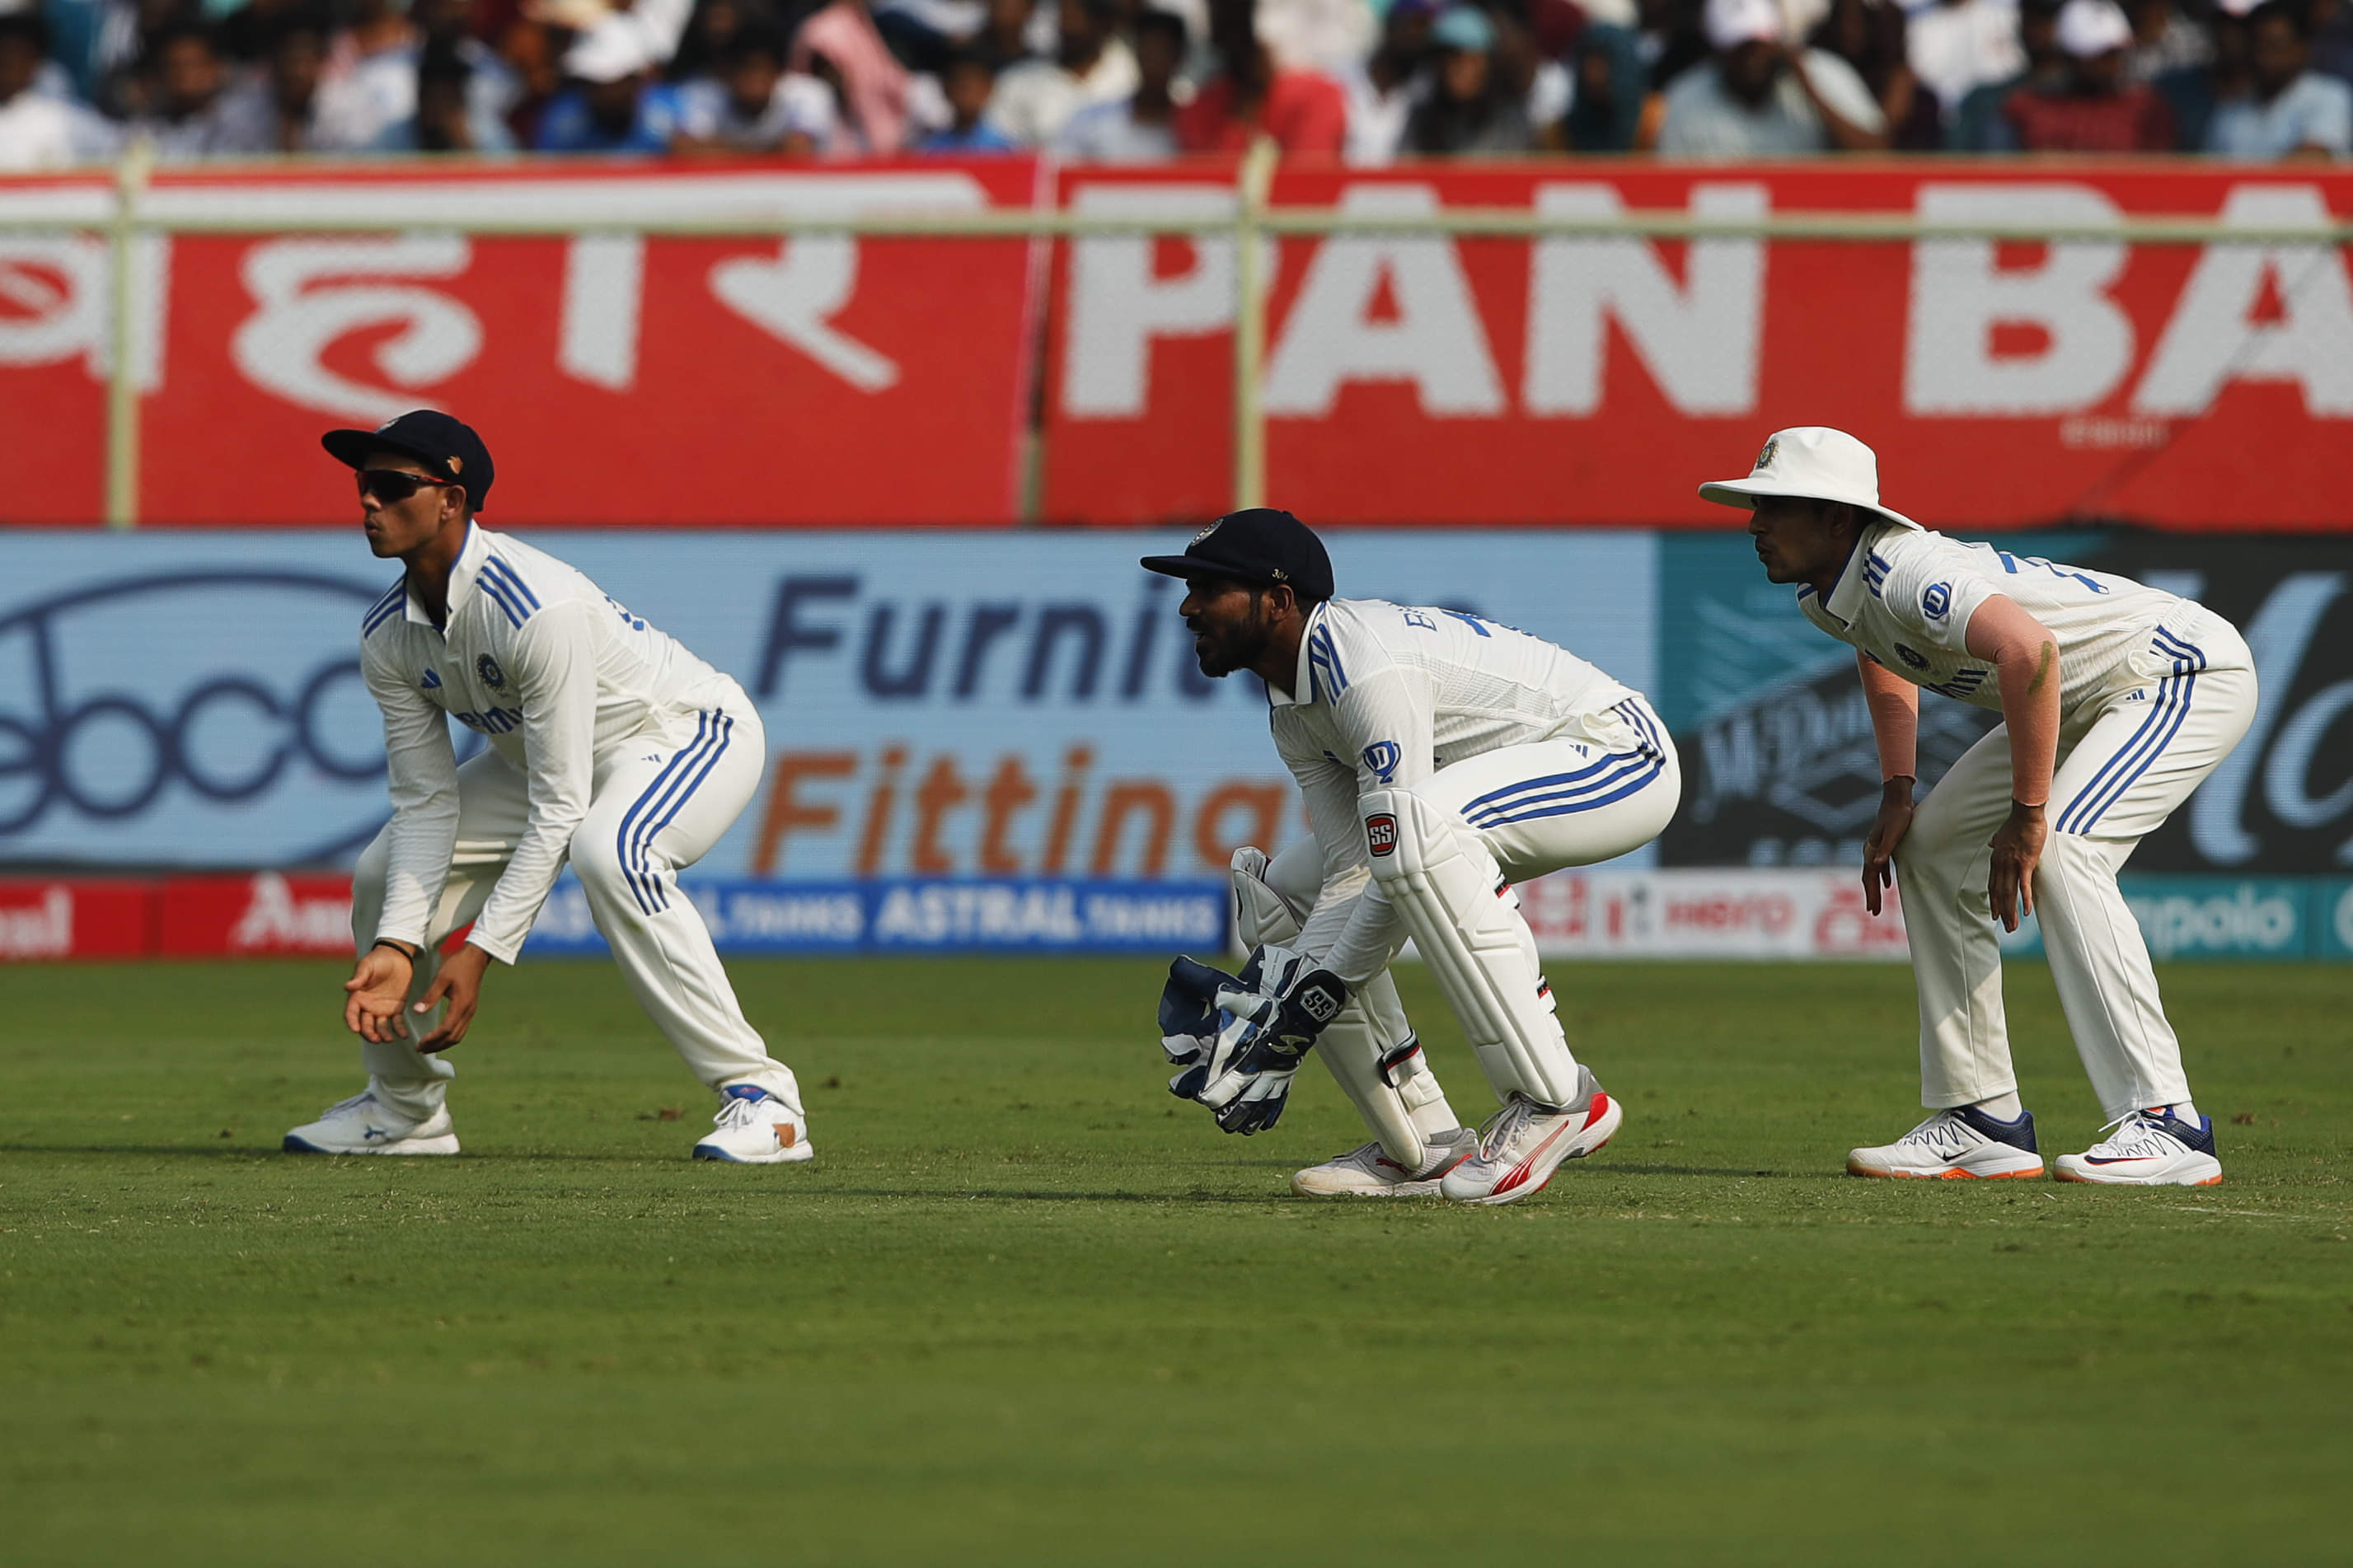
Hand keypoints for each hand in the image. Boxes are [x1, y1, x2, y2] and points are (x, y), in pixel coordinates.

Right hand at [343, 945, 414, 1042]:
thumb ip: (359, 977)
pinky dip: (399, 1029)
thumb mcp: (367, 966)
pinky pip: (397, 1022)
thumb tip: (347, 986)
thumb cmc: (378, 959)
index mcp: (357, 997)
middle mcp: (367, 1006)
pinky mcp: (396, 1008)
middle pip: (365, 1024)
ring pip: (380, 1026)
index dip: (352, 1022)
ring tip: (389, 1039)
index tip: (355, 1029)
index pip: (351, 1014)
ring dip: (384, 1034)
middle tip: (376, 1039)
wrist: (397, 956)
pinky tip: (404, 1035)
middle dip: (369, 1033)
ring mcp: (381, 1009)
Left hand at [415, 942, 492, 1052]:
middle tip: (420, 1049)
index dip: (432, 1039)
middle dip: (436, 1046)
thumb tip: (417, 1012)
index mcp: (461, 1005)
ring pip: (458, 1036)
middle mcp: (468, 1011)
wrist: (476, 957)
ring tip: (428, 1047)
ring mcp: (470, 1011)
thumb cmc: (458, 965)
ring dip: (443, 1044)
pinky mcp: (470, 1009)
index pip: (446, 1029)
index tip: (418, 1043)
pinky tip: (440, 1036)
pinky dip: (449, 1037)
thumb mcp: (441, 978)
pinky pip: (461, 1029)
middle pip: (453, 1037)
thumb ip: (430, 996)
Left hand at [1154, 950, 1345, 1135]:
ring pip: (1259, 1106)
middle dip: (1228, 1111)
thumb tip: (1198, 981)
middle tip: (1218, 1120)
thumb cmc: (1271, 1003)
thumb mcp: (1243, 994)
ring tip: (1232, 1127)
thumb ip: (1221, 991)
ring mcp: (1277, 1076)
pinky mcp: (1287, 1077)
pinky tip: (1260, 1127)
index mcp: (1248, 1054)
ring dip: (1246, 1117)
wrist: (1307, 1007)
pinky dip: (1268, 1115)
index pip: (1227, 1081)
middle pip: (1242, 1100)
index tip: (1201, 1099)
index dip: (1212, 1092)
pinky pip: (1278, 1101)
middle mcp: (1262, 1070)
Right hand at [1861, 779, 1914, 917]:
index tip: (1873, 911)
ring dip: (1875, 889)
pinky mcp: (1884, 845)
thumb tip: (1877, 864)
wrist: (1897, 799)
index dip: (1872, 895)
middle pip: (1869, 878)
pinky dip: (1883, 877)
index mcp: (1871, 851)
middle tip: (1873, 913)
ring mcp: (1876, 848)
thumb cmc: (1898, 816)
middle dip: (1871, 896)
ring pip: (1874, 873)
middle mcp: (1870, 851)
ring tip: (1876, 903)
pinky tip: (1888, 884)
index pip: (1870, 878)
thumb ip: (1886, 849)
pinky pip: (1881, 866)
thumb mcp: (1894, 834)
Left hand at [1987, 802, 2046, 932]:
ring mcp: (2012, 865)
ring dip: (2011, 911)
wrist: (2026, 815)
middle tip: (2006, 928)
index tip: (1995, 915)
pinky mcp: (2025, 863)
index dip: (1994, 902)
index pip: (1993, 886)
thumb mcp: (2000, 834)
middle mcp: (2001, 865)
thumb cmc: (2016, 824)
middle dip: (2003, 912)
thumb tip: (1991, 842)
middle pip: (2000, 894)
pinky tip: (2025, 912)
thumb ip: (1996, 841)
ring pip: (2009, 893)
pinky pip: (2023, 885)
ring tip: (2013, 926)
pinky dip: (2024, 900)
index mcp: (1996, 860)